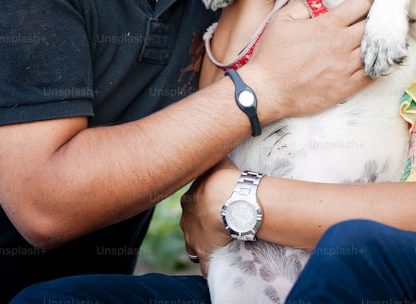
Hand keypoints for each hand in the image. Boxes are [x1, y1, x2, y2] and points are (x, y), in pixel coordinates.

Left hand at [180, 160, 239, 275]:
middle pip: (190, 226)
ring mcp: (194, 239)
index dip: (201, 207)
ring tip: (218, 246)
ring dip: (203, 246)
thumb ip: (216, 158)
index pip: (191, 205)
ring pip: (193, 247)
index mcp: (188, 200)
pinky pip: (206, 267)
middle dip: (200, 227)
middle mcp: (186, 221)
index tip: (212, 206)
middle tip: (217, 225)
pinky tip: (219, 270)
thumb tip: (217, 146)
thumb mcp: (218, 162)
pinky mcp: (205, 254)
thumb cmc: (225, 179)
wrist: (229, 200)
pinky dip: (210, 268)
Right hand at [243, 0, 373, 122]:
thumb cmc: (272, 56)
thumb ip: (301, 6)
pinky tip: (374, 60)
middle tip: (376, 19)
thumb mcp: (281, 20)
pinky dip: (377, 65)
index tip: (369, 1)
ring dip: (379, 42)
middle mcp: (341, 44)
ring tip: (376, 39)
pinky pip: (373, 73)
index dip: (368, 0)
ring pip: (377, 49)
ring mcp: (346, 67)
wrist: (268, 91)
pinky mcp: (347, 87)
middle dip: (377, 19)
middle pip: (374, 25)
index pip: (362, 5)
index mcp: (327, 25)